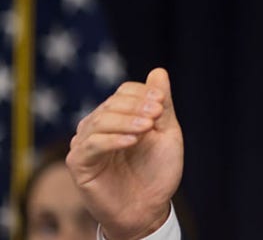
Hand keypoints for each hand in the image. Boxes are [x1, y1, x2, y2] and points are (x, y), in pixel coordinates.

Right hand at [67, 68, 183, 239]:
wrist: (149, 208)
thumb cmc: (158, 170)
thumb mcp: (166, 132)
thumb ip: (163, 104)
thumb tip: (158, 71)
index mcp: (118, 116)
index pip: (125, 92)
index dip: (143, 94)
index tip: (161, 104)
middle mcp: (98, 126)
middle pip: (112, 104)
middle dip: (137, 106)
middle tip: (157, 114)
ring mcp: (85, 143)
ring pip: (101, 121)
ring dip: (127, 121)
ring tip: (148, 128)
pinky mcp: (78, 163)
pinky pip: (91, 145)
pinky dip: (113, 140)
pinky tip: (132, 141)